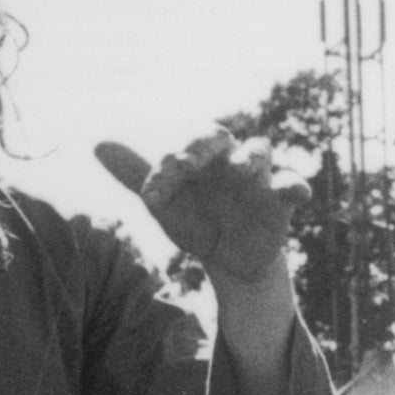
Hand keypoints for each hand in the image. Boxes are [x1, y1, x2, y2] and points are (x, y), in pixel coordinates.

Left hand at [96, 136, 295, 291]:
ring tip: (241, 170)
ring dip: (250, 158)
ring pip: (259, 151)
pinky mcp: (281, 200)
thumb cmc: (196, 220)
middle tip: (185, 164)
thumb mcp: (165, 204)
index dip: (167, 164)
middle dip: (202, 147)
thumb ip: (138, 176)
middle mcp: (226, 158)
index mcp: (198, 156)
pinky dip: (296, 186)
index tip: (152, 192)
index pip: (179, 147)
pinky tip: (296, 192)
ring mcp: (258, 176)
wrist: (229, 257)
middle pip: (218, 137)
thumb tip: (97, 143)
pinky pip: (293, 185)